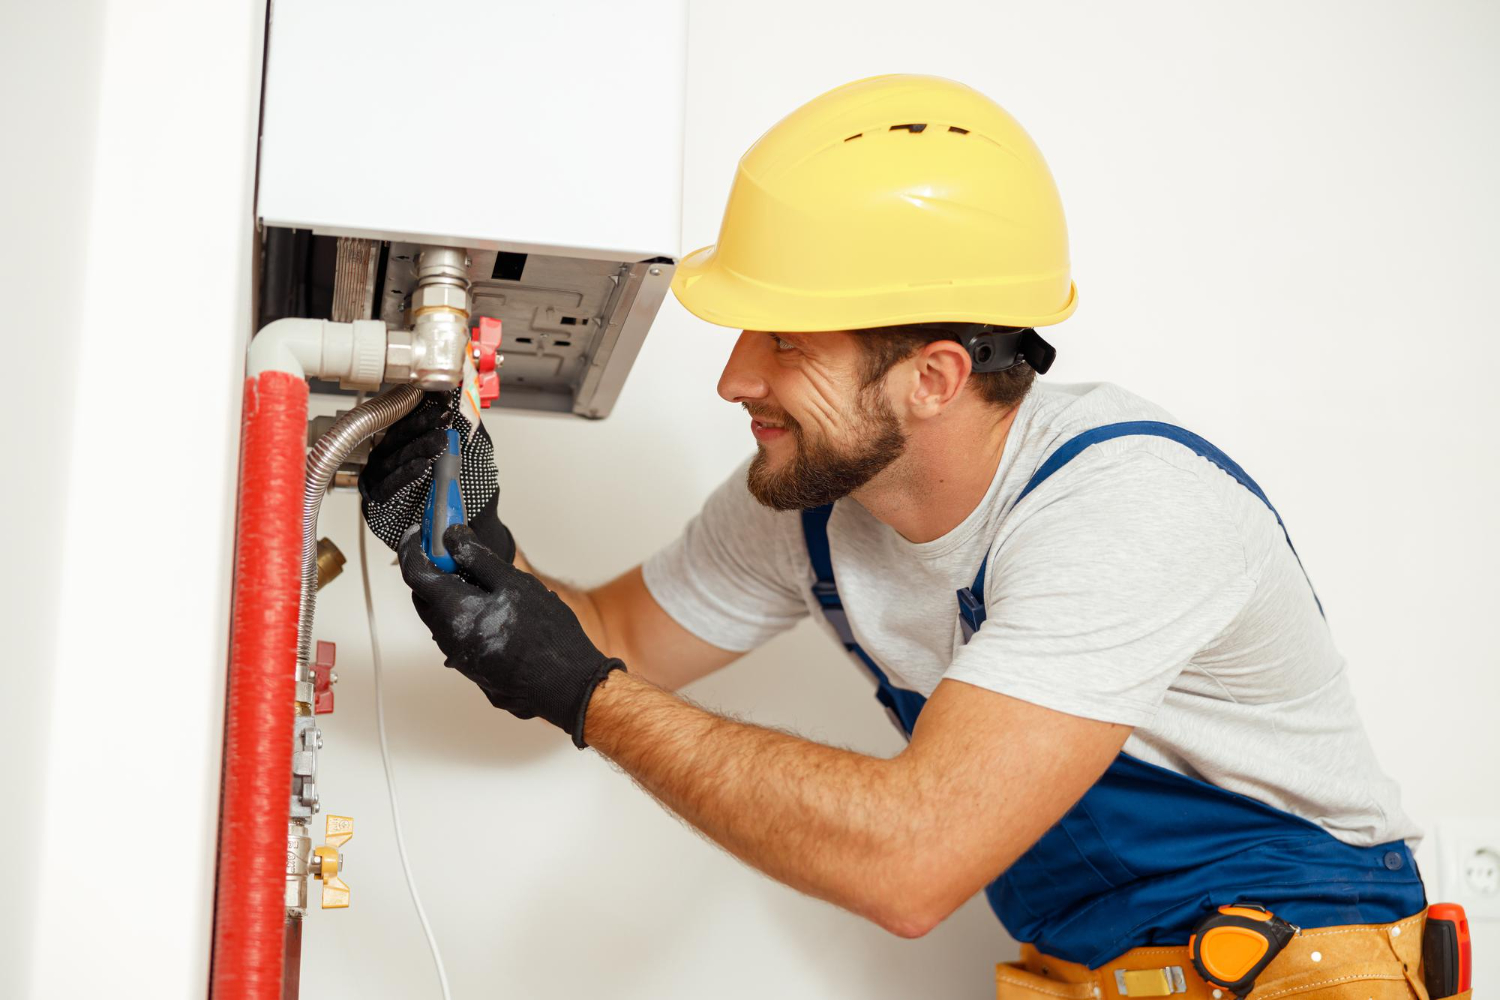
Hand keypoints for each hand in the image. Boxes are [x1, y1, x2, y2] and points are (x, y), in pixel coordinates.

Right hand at [359, 389, 514, 561]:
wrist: (476, 528)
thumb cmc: (473, 491)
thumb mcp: (477, 453)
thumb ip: (469, 427)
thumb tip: (464, 395)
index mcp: (410, 441)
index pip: (410, 417)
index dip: (424, 406)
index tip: (443, 396)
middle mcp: (391, 457)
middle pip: (399, 435)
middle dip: (421, 424)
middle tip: (442, 416)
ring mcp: (381, 479)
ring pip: (393, 458)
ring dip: (417, 449)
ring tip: (439, 442)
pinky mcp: (377, 503)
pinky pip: (388, 487)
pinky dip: (406, 476)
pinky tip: (423, 467)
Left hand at [398, 523, 624, 746]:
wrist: (565, 684)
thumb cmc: (547, 637)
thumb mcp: (515, 584)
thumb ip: (478, 558)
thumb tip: (452, 538)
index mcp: (456, 612)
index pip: (416, 574)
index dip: (413, 548)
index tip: (420, 532)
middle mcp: (448, 637)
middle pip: (424, 597)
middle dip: (432, 570)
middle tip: (454, 552)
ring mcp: (458, 656)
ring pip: (440, 616)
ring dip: (449, 593)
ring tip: (481, 580)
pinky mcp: (471, 667)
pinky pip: (456, 633)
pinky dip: (462, 614)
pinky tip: (491, 608)